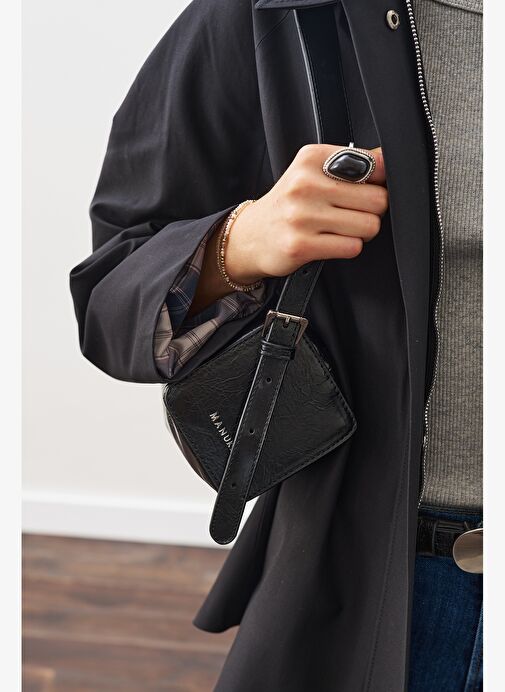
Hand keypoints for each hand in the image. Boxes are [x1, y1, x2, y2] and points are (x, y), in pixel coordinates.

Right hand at [225, 144, 387, 283]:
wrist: (252, 236)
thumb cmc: (290, 205)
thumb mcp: (312, 172)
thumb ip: (350, 164)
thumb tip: (389, 158)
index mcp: (311, 158)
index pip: (374, 165)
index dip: (378, 182)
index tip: (365, 189)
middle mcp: (305, 184)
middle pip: (378, 199)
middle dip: (372, 211)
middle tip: (351, 213)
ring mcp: (302, 216)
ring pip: (369, 226)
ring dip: (361, 232)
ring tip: (339, 229)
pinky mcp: (301, 245)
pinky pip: (352, 247)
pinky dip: (348, 247)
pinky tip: (330, 242)